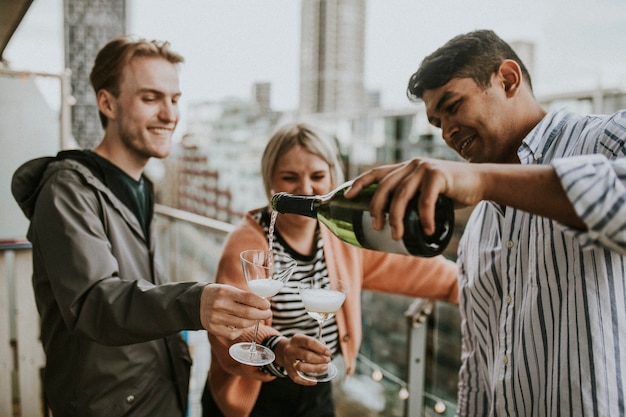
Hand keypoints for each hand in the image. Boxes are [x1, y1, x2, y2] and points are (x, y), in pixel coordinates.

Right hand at [199, 283, 270, 338]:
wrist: (196, 302)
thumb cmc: (218, 294)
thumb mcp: (228, 289)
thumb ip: (243, 296)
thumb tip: (263, 303)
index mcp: (225, 291)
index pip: (249, 298)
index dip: (261, 303)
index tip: (267, 305)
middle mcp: (219, 304)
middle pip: (248, 313)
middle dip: (262, 314)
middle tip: (268, 313)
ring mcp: (215, 318)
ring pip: (242, 324)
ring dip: (253, 322)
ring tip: (257, 319)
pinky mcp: (212, 328)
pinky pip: (233, 334)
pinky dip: (241, 331)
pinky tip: (242, 326)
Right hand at [274, 334, 331, 384]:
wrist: (282, 350)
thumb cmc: (300, 345)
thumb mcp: (306, 340)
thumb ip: (317, 344)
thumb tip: (326, 352)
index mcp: (297, 339)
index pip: (309, 342)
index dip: (321, 348)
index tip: (328, 353)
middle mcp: (291, 350)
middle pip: (306, 356)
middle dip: (320, 359)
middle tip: (328, 360)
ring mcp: (288, 361)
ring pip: (302, 367)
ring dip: (315, 368)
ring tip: (324, 368)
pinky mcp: (288, 371)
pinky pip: (297, 378)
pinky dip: (306, 381)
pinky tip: (315, 380)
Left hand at [345, 158, 483, 238]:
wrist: (481, 182)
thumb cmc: (451, 192)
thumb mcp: (426, 193)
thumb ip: (411, 200)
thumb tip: (394, 226)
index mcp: (405, 168)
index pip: (376, 173)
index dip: (358, 184)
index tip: (346, 197)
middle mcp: (411, 165)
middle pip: (384, 187)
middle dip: (376, 209)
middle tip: (377, 228)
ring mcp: (424, 168)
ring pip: (401, 195)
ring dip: (397, 218)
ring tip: (398, 236)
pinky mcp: (439, 175)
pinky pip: (425, 201)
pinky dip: (424, 219)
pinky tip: (427, 231)